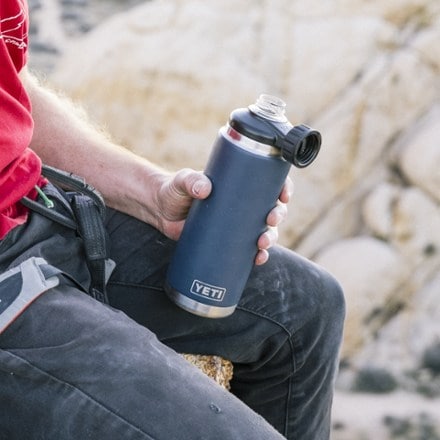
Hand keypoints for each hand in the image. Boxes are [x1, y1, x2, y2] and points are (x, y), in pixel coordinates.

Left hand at [155, 170, 292, 264]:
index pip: (268, 183)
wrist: (159, 211)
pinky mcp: (226, 242)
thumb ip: (191, 180)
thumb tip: (204, 188)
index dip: (282, 188)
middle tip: (270, 219)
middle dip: (278, 216)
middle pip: (271, 209)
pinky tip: (258, 260)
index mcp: (238, 185)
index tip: (284, 194)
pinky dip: (257, 255)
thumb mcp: (182, 181)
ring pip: (264, 231)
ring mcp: (235, 225)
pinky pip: (248, 250)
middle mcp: (242, 205)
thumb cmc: (174, 190)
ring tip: (262, 244)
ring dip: (271, 238)